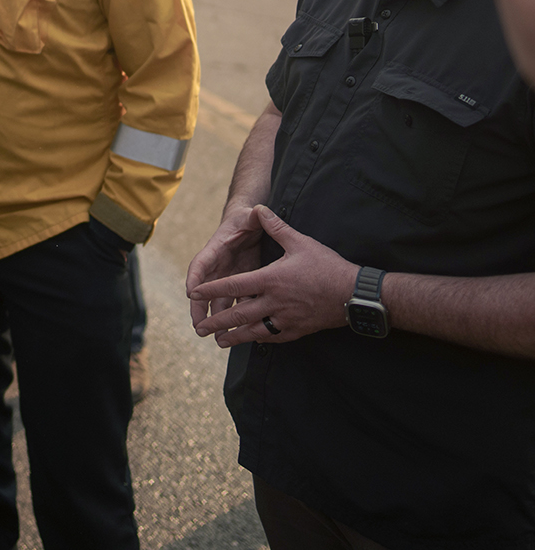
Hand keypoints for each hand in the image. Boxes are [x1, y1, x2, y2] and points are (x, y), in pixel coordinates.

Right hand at [186, 203, 264, 332]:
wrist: (248, 224)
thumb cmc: (246, 219)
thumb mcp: (250, 215)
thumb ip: (254, 215)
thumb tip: (258, 210)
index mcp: (216, 249)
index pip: (200, 264)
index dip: (195, 278)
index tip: (190, 293)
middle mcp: (217, 266)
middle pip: (203, 290)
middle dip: (199, 308)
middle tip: (198, 326)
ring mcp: (227, 276)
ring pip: (217, 300)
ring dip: (216, 318)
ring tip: (215, 336)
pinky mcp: (239, 283)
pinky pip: (235, 301)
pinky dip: (236, 316)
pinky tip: (240, 331)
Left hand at [190, 205, 354, 345]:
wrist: (355, 294)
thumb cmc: (328, 267)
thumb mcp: (300, 242)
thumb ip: (276, 226)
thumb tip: (260, 208)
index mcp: (271, 280)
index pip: (234, 285)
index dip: (212, 289)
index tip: (194, 294)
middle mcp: (274, 302)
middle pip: (239, 315)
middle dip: (217, 322)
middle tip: (199, 329)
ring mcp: (286, 319)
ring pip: (254, 331)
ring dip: (235, 336)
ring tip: (219, 341)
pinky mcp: (298, 329)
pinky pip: (273, 337)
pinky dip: (259, 339)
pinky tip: (251, 340)